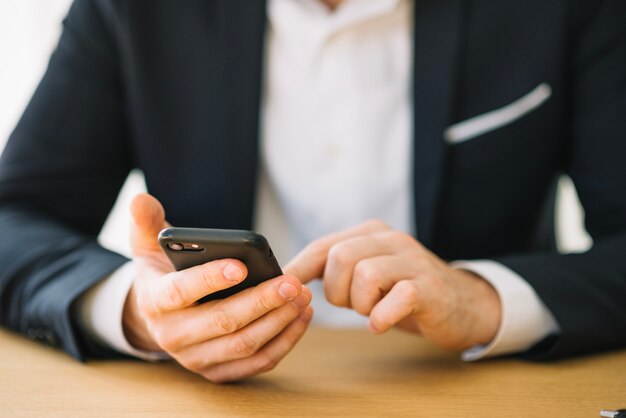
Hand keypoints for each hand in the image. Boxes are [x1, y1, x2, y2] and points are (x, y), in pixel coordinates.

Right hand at [122, 193, 312, 382]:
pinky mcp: (217, 372)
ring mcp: (196, 358)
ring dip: (279, 321)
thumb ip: (146, 221)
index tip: (242, 265)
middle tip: (292, 283)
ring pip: (243, 345)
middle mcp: (172, 336)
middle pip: (222, 322)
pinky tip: (301, 317)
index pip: (181, 292)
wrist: (161, 316)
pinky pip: (256, 363)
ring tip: (303, 296)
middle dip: (261, 301)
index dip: (210, 279)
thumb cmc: (163, 273)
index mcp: (155, 301)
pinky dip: (284, 342)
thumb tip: (139, 198)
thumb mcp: (148, 246)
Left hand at [285, 220, 500, 350]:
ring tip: (375, 310)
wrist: (464, 305)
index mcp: (371, 233)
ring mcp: (413, 261)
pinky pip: (396, 297)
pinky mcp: (430, 287)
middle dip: (336, 291)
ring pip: (364, 274)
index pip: (323, 246)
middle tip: (354, 305)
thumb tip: (288, 280)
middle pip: (340, 258)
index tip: (282, 289)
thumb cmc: (405, 292)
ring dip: (361, 304)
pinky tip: (383, 322)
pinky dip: (382, 317)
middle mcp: (391, 239)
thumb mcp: (368, 274)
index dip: (299, 269)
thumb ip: (335, 270)